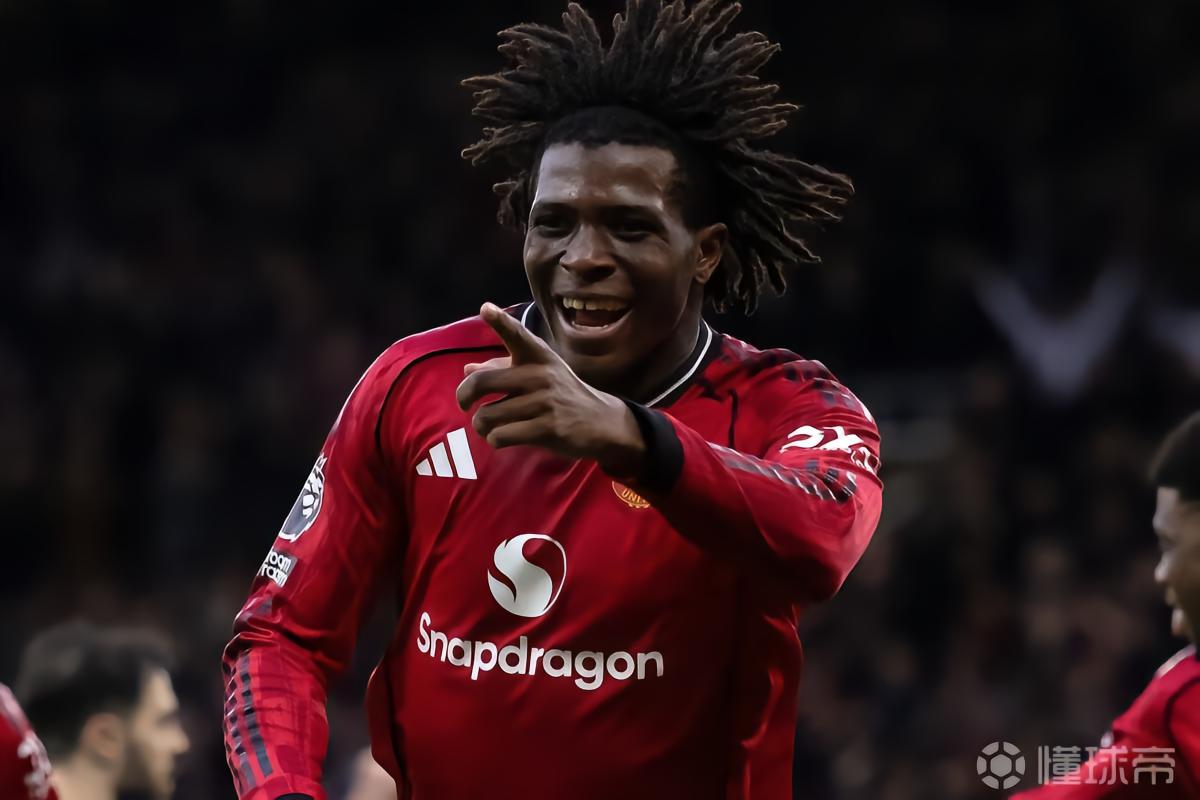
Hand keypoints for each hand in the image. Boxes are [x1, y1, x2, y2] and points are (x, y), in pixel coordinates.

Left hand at [456, 302, 645, 474]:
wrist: (601, 422)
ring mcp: (544, 402)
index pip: (517, 334)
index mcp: (538, 356)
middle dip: (464, 396)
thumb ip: (502, 370)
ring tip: (491, 426)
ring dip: (482, 426)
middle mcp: (540, 375)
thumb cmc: (562, 395)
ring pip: (486, 415)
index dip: (499, 321)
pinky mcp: (547, 429)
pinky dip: (495, 440)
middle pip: (481, 382)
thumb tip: (467, 369)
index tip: (485, 309)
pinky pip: (500, 436)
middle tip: (465, 404)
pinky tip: (503, 438)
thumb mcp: (538, 375)